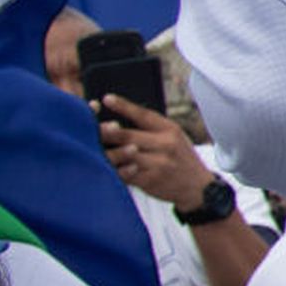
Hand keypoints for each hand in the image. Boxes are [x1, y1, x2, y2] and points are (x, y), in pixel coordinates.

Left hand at [95, 93, 213, 208]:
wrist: (198, 186)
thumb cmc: (179, 158)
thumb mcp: (174, 137)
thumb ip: (152, 129)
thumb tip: (118, 119)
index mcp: (170, 130)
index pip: (144, 114)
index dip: (124, 106)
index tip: (106, 99)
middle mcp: (165, 144)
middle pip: (128, 136)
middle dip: (106, 131)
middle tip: (88, 127)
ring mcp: (158, 163)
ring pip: (124, 155)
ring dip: (106, 152)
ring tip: (90, 148)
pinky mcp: (151, 180)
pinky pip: (125, 174)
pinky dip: (113, 170)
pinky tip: (103, 166)